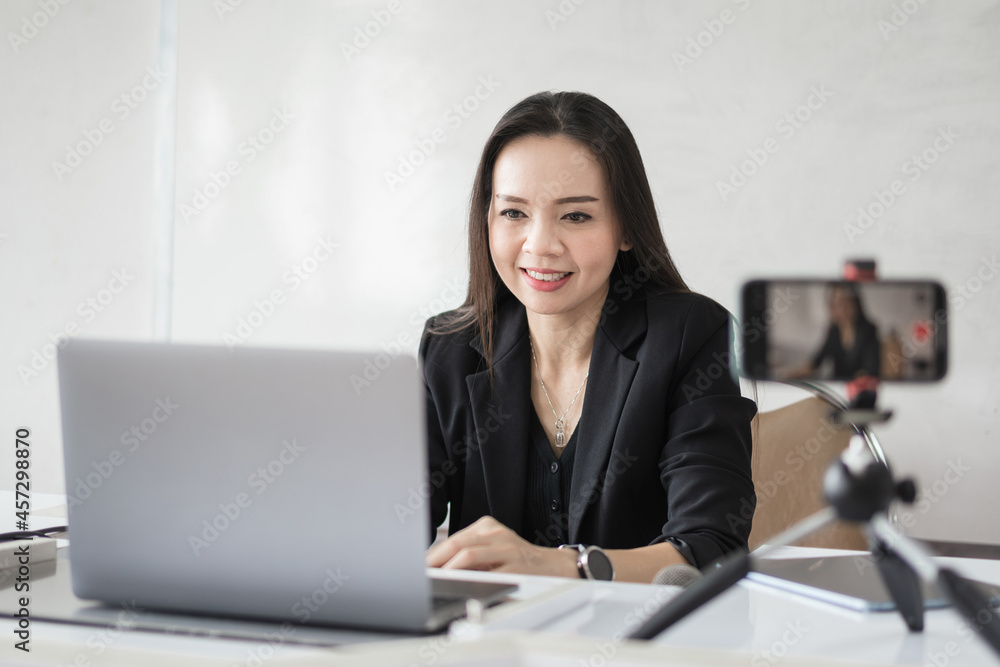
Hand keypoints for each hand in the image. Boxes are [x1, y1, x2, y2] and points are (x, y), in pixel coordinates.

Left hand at [425, 516, 577, 576]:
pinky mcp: (516, 565)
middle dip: (435, 560)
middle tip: (421, 574)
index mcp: (487, 527)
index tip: (420, 567)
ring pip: (468, 553)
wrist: (555, 568)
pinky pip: (487, 571)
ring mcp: (507, 548)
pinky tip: (459, 584)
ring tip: (435, 579)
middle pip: (457, 543)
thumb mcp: (494, 550)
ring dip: (447, 568)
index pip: (453, 538)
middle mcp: (496, 534)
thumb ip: (470, 555)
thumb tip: (438, 570)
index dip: (434, 554)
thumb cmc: (519, 561)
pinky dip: (469, 578)